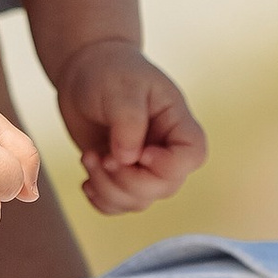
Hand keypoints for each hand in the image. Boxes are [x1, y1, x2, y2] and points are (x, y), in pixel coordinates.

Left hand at [55, 38, 206, 213]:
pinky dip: (101, 200)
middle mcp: (166, 149)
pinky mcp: (121, 175)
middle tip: (99, 155)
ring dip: (107, 187)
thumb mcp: (122, 88)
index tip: (139, 152)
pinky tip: (87, 180)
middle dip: (126, 180)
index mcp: (177, 123)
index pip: (192, 156)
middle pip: (163, 187)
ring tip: (88, 157)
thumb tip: (127, 160)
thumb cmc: (109, 72)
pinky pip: (118, 205)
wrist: (85, 71)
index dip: (167, 165)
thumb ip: (129, 122)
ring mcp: (144, 166)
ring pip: (138, 201)